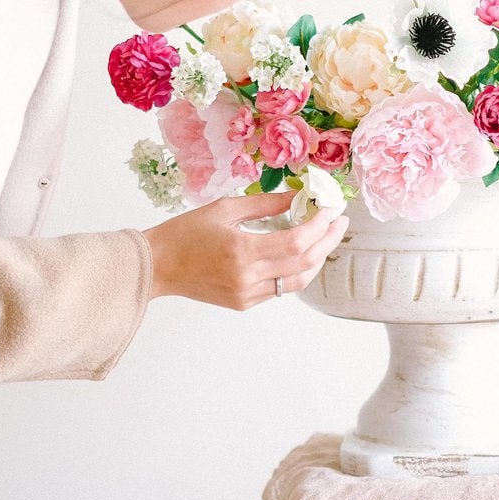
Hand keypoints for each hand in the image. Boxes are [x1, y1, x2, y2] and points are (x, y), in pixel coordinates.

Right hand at [142, 189, 349, 308]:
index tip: (330, 209)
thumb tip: (296, 196)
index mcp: (243, 251)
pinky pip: (280, 289)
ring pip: (298, 281)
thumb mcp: (225, 208)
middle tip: (339, 222)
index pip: (297, 241)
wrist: (159, 265)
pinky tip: (299, 254)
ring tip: (325, 238)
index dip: (319, 225)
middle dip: (327, 241)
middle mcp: (249, 277)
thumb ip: (264, 204)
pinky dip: (295, 271)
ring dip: (316, 259)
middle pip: (304, 262)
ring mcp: (248, 294)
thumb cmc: (186, 232)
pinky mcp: (245, 303)